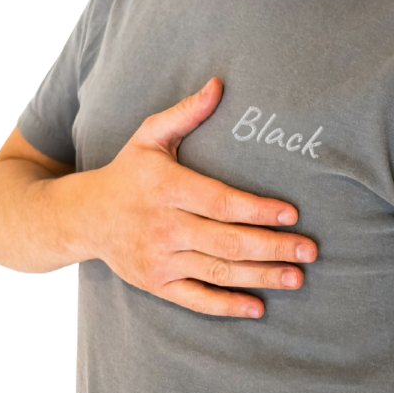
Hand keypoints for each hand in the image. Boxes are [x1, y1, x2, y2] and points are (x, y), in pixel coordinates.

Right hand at [71, 77, 316, 317]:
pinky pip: (195, 300)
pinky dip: (227, 306)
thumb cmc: (128, 171)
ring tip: (297, 277)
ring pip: (217, 272)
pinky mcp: (155, 284)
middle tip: (310, 250)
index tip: (292, 214)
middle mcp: (163, 226)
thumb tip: (219, 84)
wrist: (83, 217)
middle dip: (272, 248)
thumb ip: (186, 113)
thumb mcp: (149, 135)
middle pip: (227, 242)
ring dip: (261, 277)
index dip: (258, 210)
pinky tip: (258, 307)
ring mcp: (158, 259)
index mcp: (167, 188)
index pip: (221, 202)